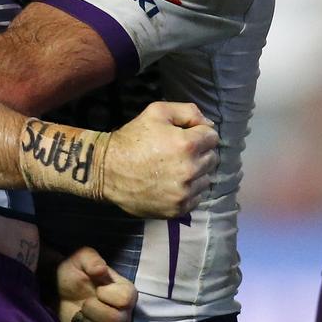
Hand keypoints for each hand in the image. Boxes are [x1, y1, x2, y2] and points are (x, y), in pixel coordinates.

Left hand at [56, 247, 135, 321]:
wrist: (60, 291)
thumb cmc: (75, 273)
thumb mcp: (80, 259)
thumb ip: (91, 258)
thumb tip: (101, 269)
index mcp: (125, 291)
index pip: (125, 298)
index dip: (106, 293)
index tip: (97, 288)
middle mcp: (123, 311)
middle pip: (116, 319)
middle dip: (93, 308)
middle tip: (86, 301)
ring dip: (86, 318)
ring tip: (82, 310)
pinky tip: (81, 319)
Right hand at [104, 101, 218, 217]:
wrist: (108, 170)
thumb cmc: (132, 138)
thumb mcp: (156, 112)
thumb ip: (187, 112)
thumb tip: (209, 125)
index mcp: (187, 144)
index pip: (213, 137)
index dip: (200, 133)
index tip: (187, 136)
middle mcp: (190, 170)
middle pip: (212, 158)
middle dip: (200, 152)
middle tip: (181, 152)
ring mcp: (185, 192)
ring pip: (207, 179)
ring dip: (197, 172)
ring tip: (177, 168)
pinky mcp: (179, 209)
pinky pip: (197, 198)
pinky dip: (190, 190)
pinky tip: (173, 183)